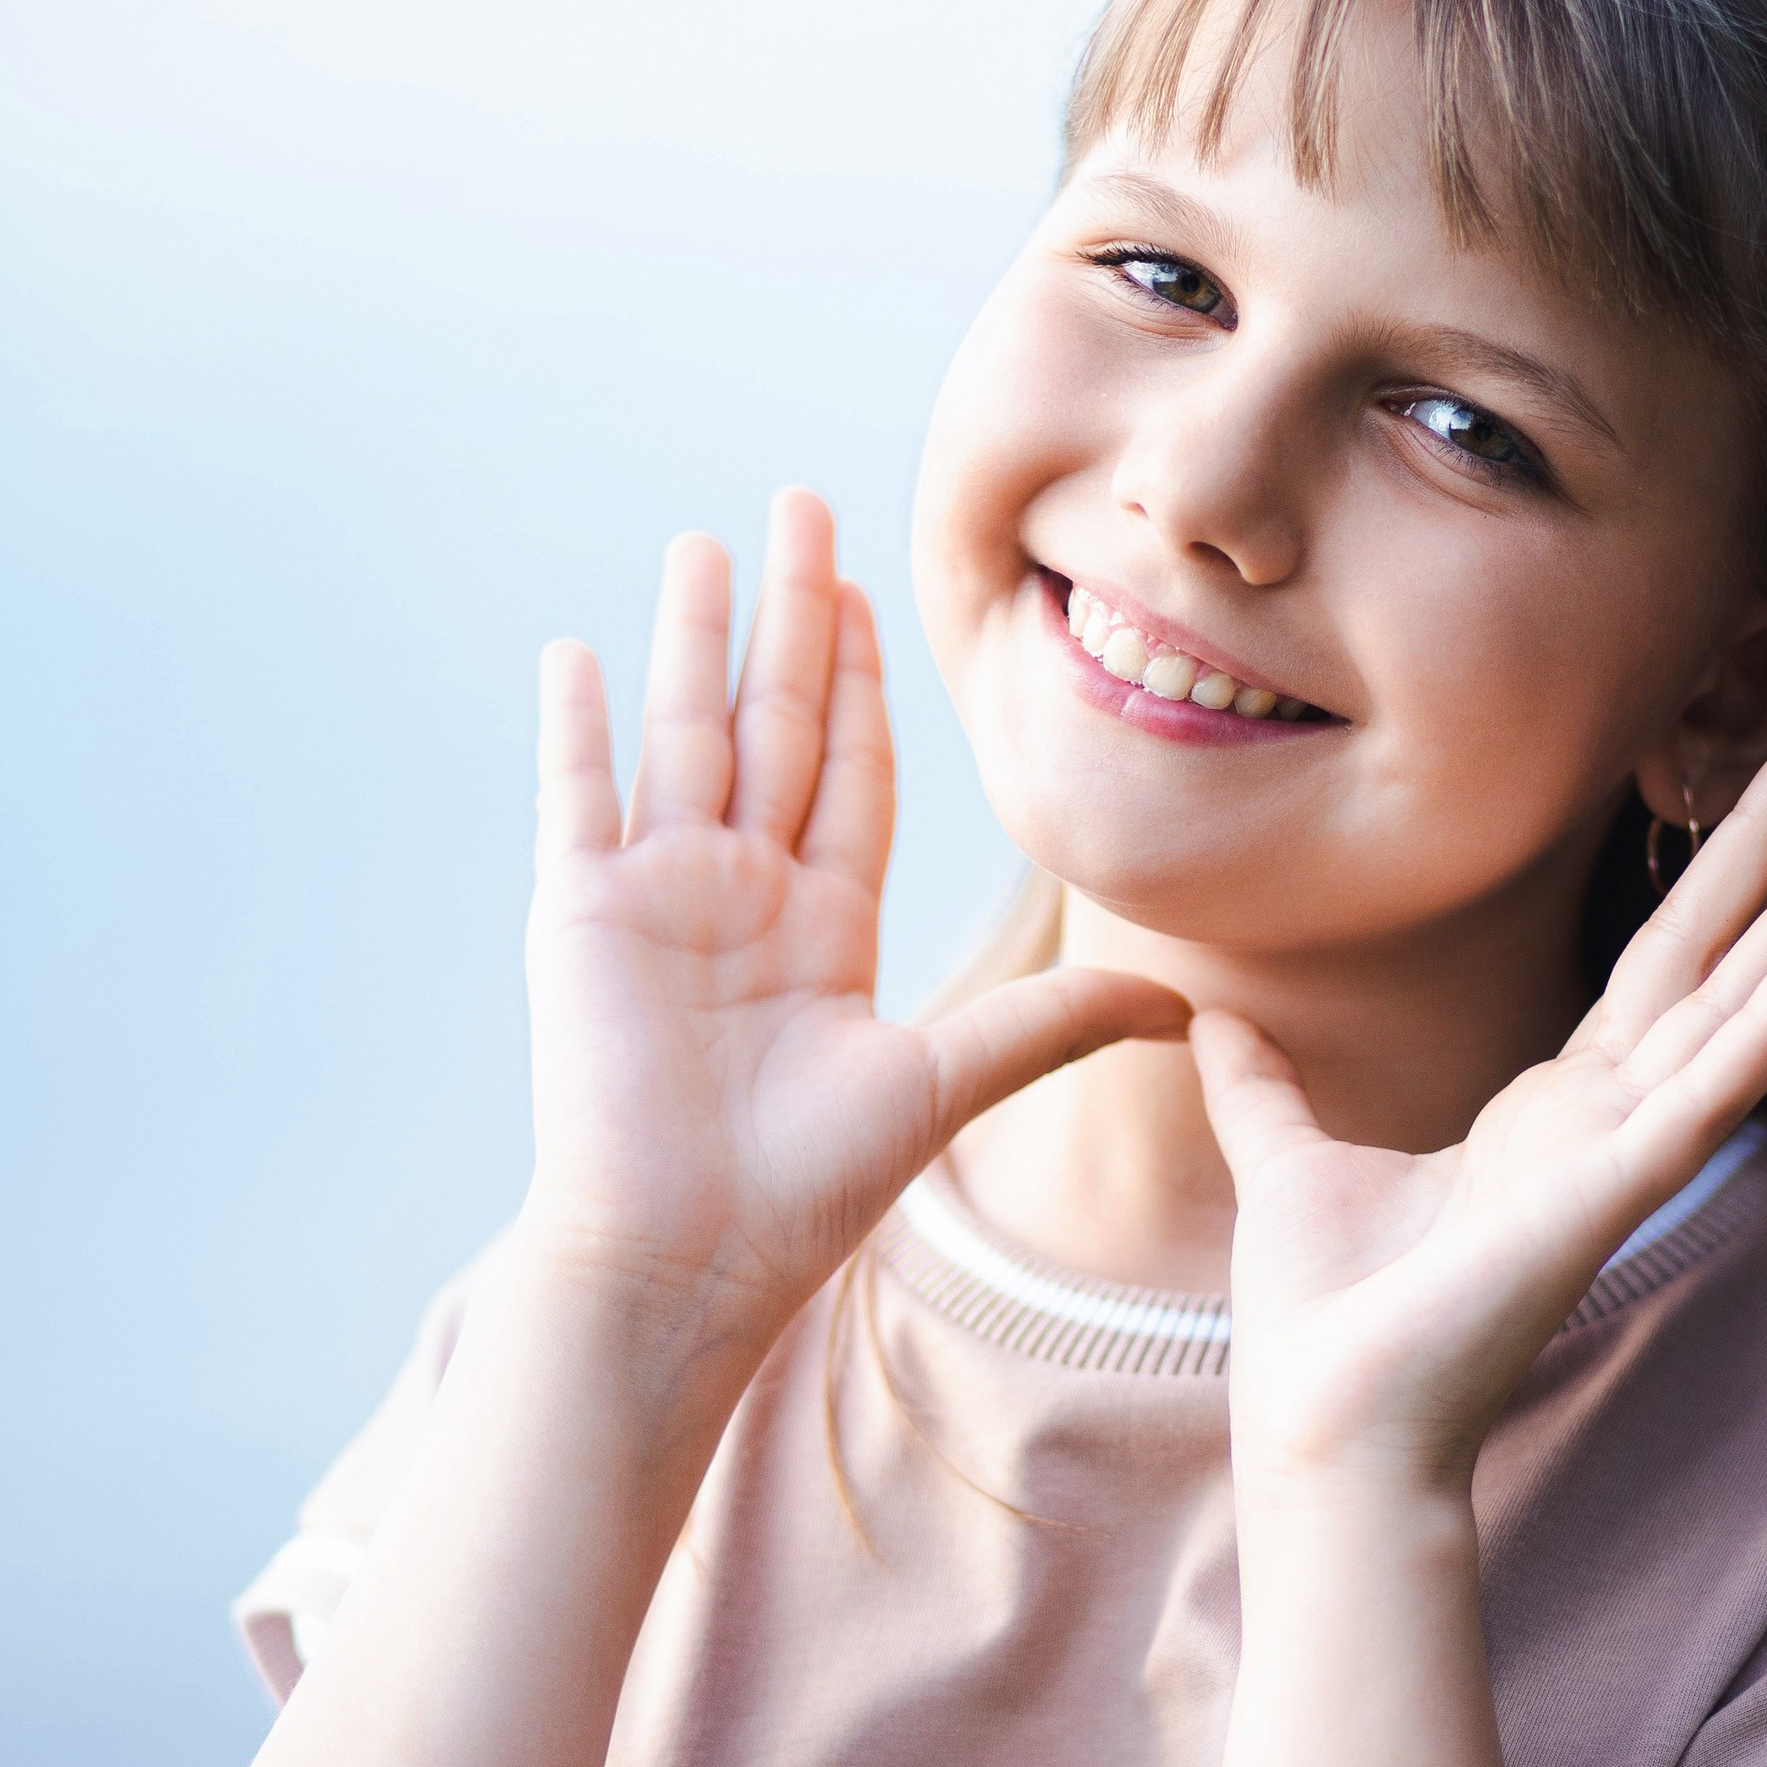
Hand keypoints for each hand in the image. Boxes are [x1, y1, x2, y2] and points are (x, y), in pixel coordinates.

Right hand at [523, 495, 1183, 1378]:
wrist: (688, 1258)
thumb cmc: (807, 1192)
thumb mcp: (949, 1083)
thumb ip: (1053, 1024)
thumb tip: (1189, 1009)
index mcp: (824, 926)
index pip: (850, 771)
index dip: (860, 681)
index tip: (873, 588)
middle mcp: (741, 894)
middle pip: (772, 724)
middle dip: (791, 616)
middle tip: (805, 507)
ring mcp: (657, 897)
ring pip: (684, 733)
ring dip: (695, 638)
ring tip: (707, 542)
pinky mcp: (584, 918)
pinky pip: (577, 799)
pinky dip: (576, 727)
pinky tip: (578, 649)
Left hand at [1192, 720, 1766, 1497]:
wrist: (1323, 1419)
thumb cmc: (1325, 1318)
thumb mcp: (1290, 1161)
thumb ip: (1267, 1087)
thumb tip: (1215, 1018)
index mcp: (1548, 1112)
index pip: (1654, 966)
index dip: (1709, 871)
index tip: (1763, 787)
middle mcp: (1604, 1125)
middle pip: (1713, 954)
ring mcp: (1619, 1159)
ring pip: (1735, 1009)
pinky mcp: (1611, 1196)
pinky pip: (1707, 1096)